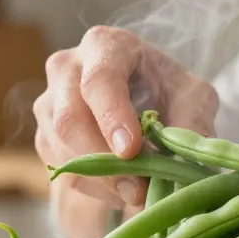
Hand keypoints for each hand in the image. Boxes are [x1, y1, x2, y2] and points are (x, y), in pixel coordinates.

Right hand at [33, 26, 217, 207]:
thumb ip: (192, 124)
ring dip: (100, 179)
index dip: (112, 117)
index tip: (130, 150)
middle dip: (103, 160)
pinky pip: (61, 168)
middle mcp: (66, 67)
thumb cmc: (168, 90)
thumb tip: (183, 162)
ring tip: (137, 192)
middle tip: (137, 190)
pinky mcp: (44, 135)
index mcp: (105, 45)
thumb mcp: (194, 98)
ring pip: (61, 148)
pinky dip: (94, 186)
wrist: (147, 100)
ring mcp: (49, 102)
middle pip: (69, 118)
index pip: (100, 80)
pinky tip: (121, 187)